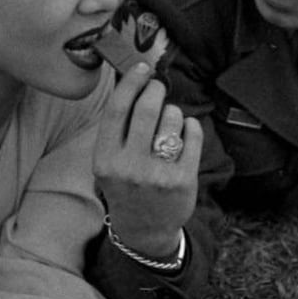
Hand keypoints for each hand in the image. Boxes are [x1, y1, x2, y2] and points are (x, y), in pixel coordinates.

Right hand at [93, 62, 201, 256]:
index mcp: (105, 159)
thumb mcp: (109, 162)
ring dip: (173, 112)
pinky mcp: (182, 180)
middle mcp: (128, 167)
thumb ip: (119, 128)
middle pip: (146, 109)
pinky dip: (190, 126)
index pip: (116, 110)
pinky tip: (185, 132)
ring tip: (169, 123)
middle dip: (156, 90)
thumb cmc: (127, 186)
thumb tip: (136, 82)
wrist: (144, 230)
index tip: (141, 68)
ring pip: (171, 119)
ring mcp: (157, 175)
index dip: (130, 83)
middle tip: (158, 87)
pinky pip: (192, 135)